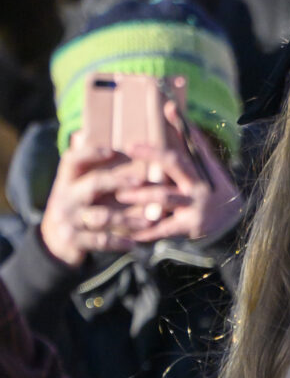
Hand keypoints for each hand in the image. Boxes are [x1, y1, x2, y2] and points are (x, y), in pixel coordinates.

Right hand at [38, 137, 145, 265]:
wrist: (53, 242)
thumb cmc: (73, 208)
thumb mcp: (71, 187)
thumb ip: (82, 168)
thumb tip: (85, 133)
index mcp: (65, 181)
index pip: (73, 160)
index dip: (91, 153)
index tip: (113, 150)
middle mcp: (65, 197)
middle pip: (93, 184)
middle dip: (118, 181)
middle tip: (141, 180)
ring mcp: (69, 220)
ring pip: (102, 216)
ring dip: (128, 218)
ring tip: (149, 220)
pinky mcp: (74, 240)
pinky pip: (101, 241)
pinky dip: (119, 242)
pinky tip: (135, 243)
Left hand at [111, 108, 242, 246]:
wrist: (234, 225)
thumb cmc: (213, 189)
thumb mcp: (206, 164)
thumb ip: (188, 138)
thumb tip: (170, 106)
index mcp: (202, 168)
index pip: (191, 142)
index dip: (180, 126)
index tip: (166, 109)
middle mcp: (199, 184)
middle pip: (176, 164)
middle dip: (153, 154)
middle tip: (131, 147)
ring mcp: (195, 206)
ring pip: (165, 197)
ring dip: (142, 195)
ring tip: (121, 195)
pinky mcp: (190, 226)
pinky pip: (165, 228)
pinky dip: (148, 231)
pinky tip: (132, 231)